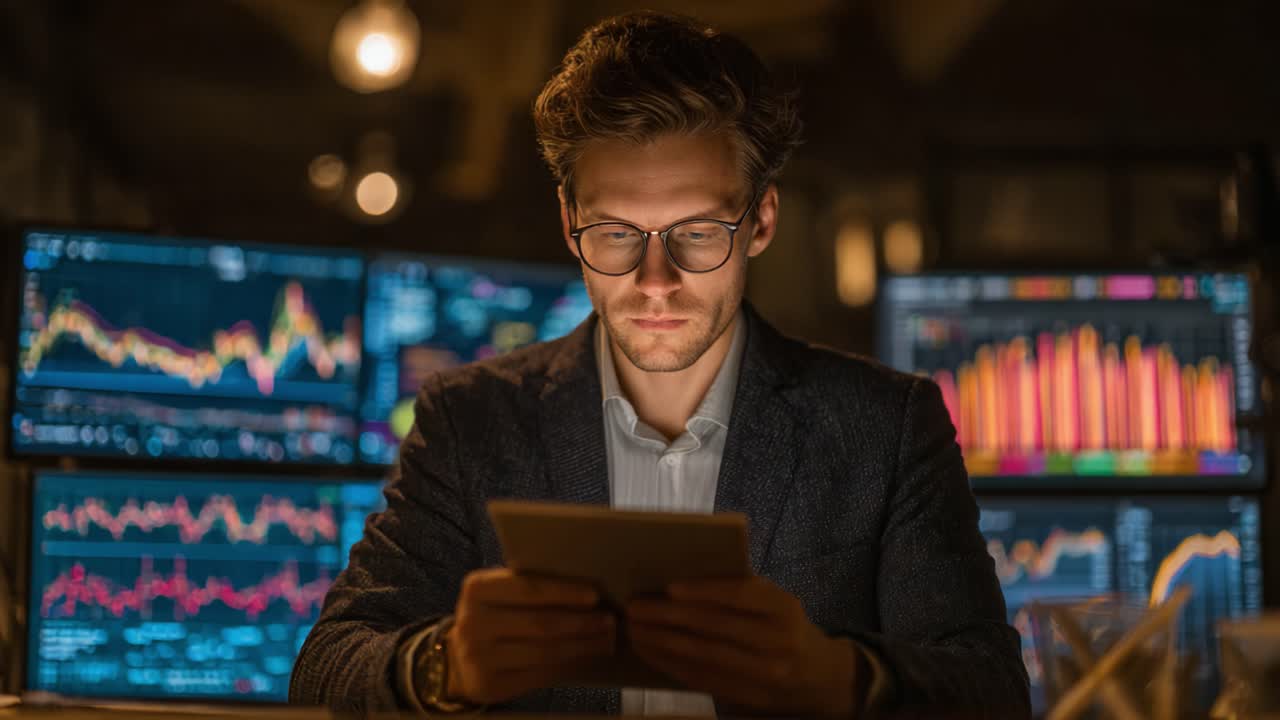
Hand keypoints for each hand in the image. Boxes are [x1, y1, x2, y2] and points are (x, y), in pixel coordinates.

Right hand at [445, 568, 615, 703]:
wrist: (458, 658)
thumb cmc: (492, 616)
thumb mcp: (499, 594)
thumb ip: (528, 587)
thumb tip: (587, 589)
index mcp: (476, 590)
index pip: (528, 588)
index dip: (565, 592)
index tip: (595, 595)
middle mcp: (473, 624)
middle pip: (541, 624)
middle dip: (581, 623)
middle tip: (609, 621)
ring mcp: (479, 658)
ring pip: (545, 653)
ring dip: (582, 646)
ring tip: (605, 640)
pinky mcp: (491, 686)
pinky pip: (540, 675)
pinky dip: (568, 666)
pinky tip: (585, 658)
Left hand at [625, 576, 857, 715]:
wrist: (821, 678)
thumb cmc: (785, 628)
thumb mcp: (776, 604)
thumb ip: (741, 594)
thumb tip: (678, 582)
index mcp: (784, 607)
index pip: (741, 594)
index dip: (703, 590)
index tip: (668, 587)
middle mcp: (778, 641)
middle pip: (715, 626)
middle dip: (668, 617)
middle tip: (634, 608)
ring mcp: (764, 674)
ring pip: (704, 656)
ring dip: (662, 643)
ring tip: (635, 630)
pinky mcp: (748, 697)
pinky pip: (703, 679)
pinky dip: (672, 665)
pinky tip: (651, 653)